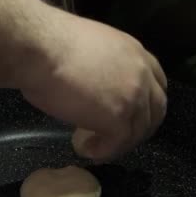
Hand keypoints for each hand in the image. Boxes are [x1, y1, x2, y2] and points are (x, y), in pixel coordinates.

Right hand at [20, 11, 166, 161]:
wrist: (39, 48)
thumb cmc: (48, 45)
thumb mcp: (89, 49)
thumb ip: (102, 68)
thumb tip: (91, 85)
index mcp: (134, 51)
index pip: (157, 81)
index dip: (146, 101)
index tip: (130, 112)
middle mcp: (141, 72)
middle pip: (156, 109)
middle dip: (140, 126)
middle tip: (118, 136)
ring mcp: (133, 97)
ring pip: (139, 130)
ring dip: (119, 142)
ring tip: (97, 145)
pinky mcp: (118, 118)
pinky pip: (117, 144)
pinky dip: (103, 151)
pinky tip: (86, 149)